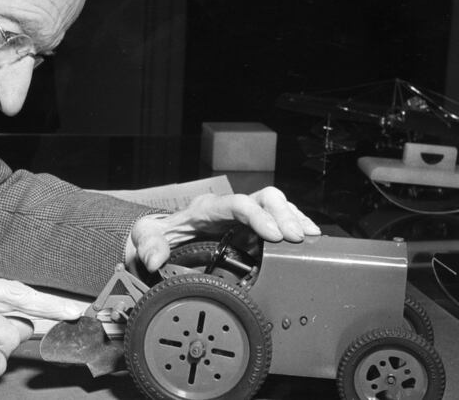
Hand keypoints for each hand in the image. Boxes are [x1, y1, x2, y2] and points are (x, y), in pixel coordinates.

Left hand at [127, 187, 320, 270]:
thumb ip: (149, 245)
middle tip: (297, 237)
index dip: (257, 215)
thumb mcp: (146, 238)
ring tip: (311, 237)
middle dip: (283, 214)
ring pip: (277, 206)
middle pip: (264, 198)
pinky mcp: (254, 232)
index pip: (237, 203)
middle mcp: (230, 209)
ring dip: (295, 219)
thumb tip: (154, 260)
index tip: (272, 233)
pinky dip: (296, 227)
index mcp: (208, 209)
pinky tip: (311, 239)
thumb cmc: (157, 234)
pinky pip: (280, 222)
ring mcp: (245, 219)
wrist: (162, 238)